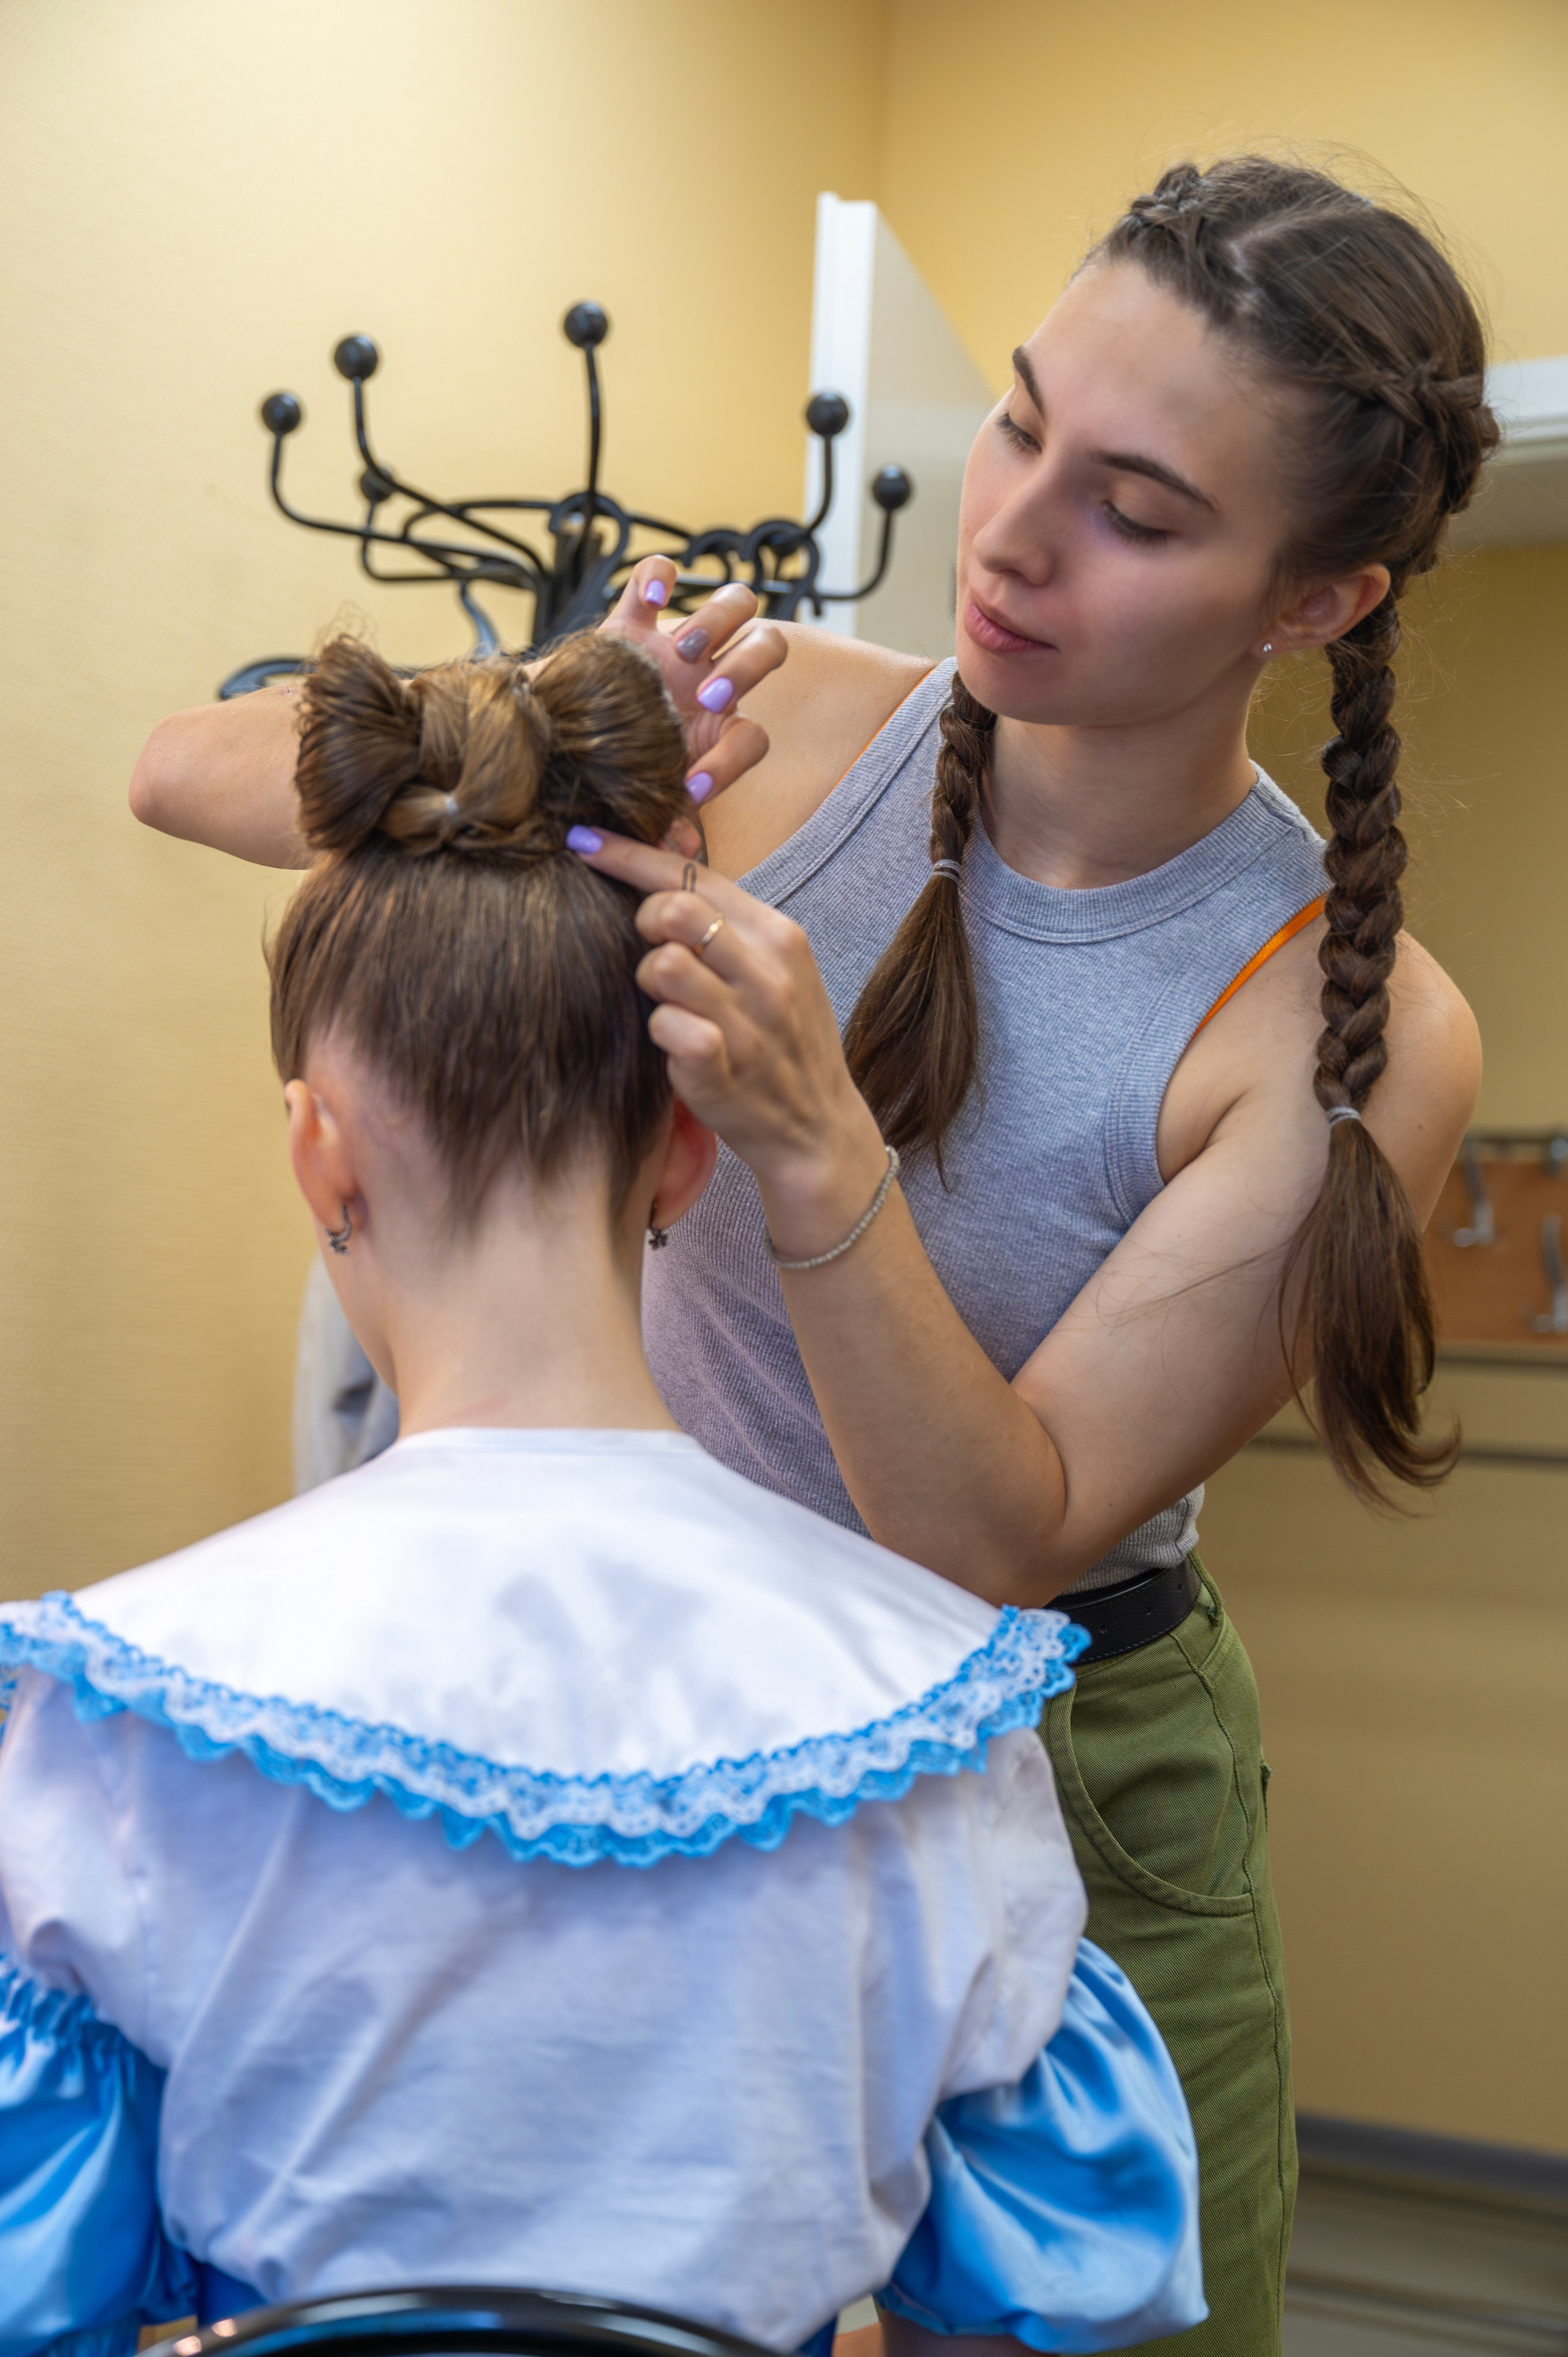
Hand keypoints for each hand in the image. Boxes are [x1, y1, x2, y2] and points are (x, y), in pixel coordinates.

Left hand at [566, 830, 890, 1256]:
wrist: (817, 1128)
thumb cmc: (782, 1042)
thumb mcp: (774, 969)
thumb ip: (726, 919)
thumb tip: (663, 854)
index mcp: (779, 935)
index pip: (694, 874)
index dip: (629, 853)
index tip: (582, 840)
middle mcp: (769, 973)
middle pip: (673, 910)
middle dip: (642, 923)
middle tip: (648, 950)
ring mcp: (749, 1024)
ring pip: (662, 966)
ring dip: (648, 982)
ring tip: (667, 1002)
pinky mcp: (724, 1071)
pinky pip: (667, 1028)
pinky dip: (661, 1032)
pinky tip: (674, 1043)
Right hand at [600, 560, 785, 852]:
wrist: (554, 743)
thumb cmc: (602, 774)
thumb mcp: (630, 800)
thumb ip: (658, 821)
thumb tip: (680, 848)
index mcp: (714, 729)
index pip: (751, 738)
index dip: (731, 763)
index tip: (691, 784)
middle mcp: (706, 679)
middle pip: (767, 649)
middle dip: (745, 670)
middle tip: (702, 696)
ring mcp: (675, 644)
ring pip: (735, 606)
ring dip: (716, 621)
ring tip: (680, 650)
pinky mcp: (632, 616)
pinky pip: (658, 575)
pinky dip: (660, 580)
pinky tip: (652, 604)